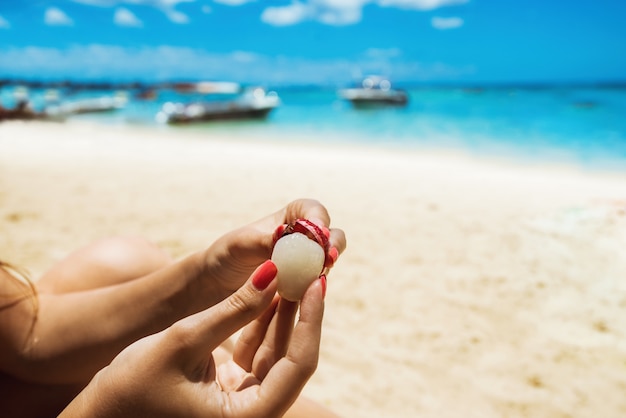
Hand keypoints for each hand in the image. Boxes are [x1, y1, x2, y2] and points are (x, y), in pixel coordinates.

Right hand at [60, 261, 325, 417]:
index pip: (299, 365)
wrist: (100, 414)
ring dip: (282, 313)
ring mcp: (245, 402)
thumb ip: (233, 309)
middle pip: (293, 357)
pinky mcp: (233, 390)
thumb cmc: (130, 387)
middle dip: (301, 312)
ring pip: (277, 352)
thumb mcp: (183, 342)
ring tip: (290, 272)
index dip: (312, 320)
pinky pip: (258, 352)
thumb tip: (274, 273)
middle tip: (308, 270)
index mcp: (248, 417)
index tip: (317, 282)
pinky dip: (260, 323)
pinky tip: (266, 291)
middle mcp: (254, 414)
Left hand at [204, 198, 345, 295]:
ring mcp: (306, 261)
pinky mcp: (303, 283)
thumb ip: (264, 240)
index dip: (319, 219)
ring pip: (327, 259)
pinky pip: (316, 283)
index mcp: (289, 217)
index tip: (318, 233)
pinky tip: (308, 293)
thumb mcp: (241, 245)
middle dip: (333, 243)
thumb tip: (282, 233)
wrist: (216, 284)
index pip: (312, 210)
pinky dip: (316, 286)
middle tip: (329, 257)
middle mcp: (302, 237)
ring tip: (321, 276)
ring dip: (327, 266)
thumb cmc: (227, 256)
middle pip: (330, 234)